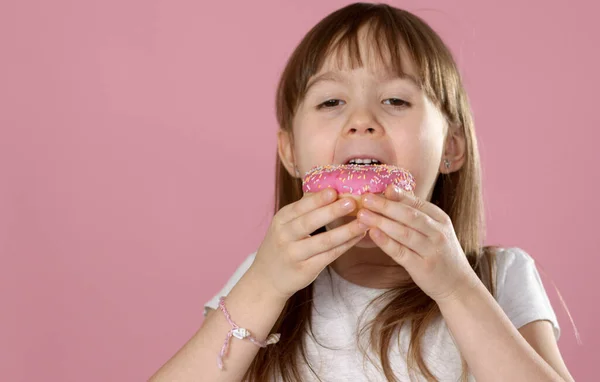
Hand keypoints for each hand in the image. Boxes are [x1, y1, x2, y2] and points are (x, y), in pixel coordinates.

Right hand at [249, 189, 368, 300]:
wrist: (266, 278)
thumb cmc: (282, 245)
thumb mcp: (284, 224)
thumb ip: (304, 210)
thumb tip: (330, 189)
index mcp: (281, 219)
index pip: (300, 207)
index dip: (317, 199)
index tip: (334, 190)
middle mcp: (285, 236)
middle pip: (310, 222)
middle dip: (332, 212)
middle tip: (352, 202)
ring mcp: (294, 254)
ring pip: (323, 241)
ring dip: (346, 231)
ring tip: (364, 222)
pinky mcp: (305, 270)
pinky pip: (329, 256)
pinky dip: (346, 245)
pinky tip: (358, 236)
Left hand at [356, 185, 480, 302]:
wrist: (457, 284)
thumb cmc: (439, 252)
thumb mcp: (435, 229)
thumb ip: (415, 213)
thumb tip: (390, 191)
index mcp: (441, 219)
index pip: (417, 203)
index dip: (397, 195)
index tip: (378, 188)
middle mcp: (438, 233)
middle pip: (409, 216)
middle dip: (385, 206)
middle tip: (365, 198)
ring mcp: (431, 251)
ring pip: (404, 233)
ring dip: (381, 222)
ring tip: (362, 214)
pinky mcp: (422, 267)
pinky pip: (401, 252)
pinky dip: (386, 242)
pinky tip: (372, 234)